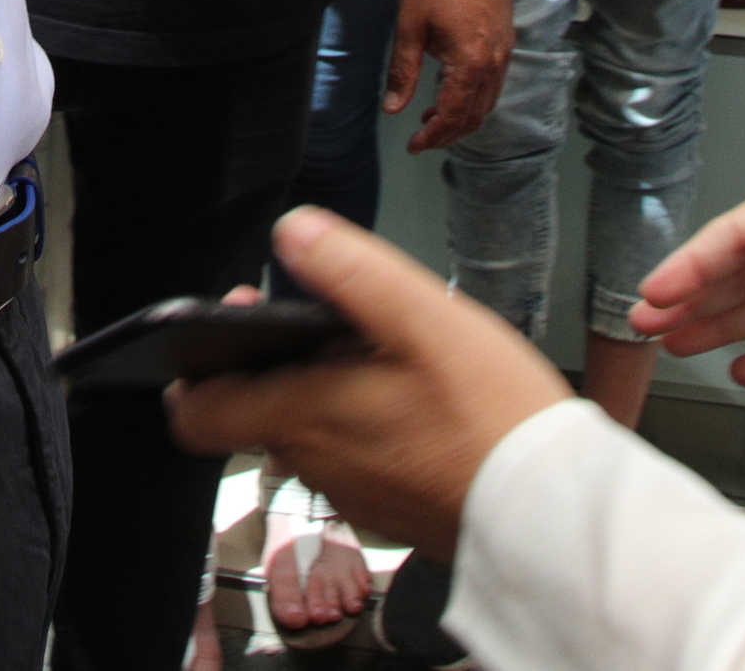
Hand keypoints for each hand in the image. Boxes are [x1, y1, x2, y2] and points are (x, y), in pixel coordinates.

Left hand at [168, 208, 569, 559]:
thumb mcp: (424, 319)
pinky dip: (363, 425)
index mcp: (304, 416)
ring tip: (383, 353)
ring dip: (324, 392)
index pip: (196, 413)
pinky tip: (416, 402)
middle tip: (328, 320)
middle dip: (277, 362)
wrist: (550, 514)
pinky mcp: (389, 510)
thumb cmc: (492, 416)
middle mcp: (314, 464)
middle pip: (256, 413)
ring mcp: (351, 494)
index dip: (193, 367)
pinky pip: (353, 459)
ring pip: (308, 434)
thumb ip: (351, 271)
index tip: (233, 323)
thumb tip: (293, 231)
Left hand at [386, 0, 512, 151]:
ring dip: (462, 118)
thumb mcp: (410, 24)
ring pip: (487, 102)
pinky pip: (494, 84)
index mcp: (469, 62)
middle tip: (421, 139)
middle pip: (475, 116)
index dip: (434, 136)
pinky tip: (453, 90)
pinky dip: (474, 98)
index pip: (454, 115)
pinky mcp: (505, 41)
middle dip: (448, 133)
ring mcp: (503, 52)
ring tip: (433, 118)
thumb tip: (393, 108)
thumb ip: (403, 70)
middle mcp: (493, 63)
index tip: (414, 145)